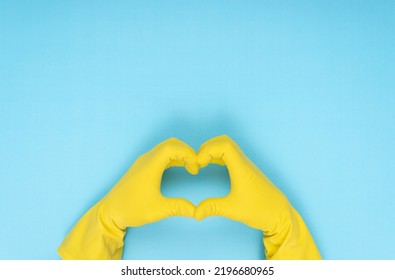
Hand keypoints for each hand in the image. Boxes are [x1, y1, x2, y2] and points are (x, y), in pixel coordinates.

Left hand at [58, 138, 198, 259]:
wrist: (109, 212)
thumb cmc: (131, 209)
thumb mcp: (157, 210)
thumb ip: (178, 208)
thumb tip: (197, 211)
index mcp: (150, 165)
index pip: (173, 147)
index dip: (188, 153)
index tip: (198, 166)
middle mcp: (147, 159)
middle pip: (171, 143)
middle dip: (187, 151)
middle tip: (196, 166)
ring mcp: (144, 161)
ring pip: (166, 148)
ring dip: (180, 154)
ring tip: (191, 168)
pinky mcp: (143, 166)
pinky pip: (161, 154)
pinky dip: (173, 157)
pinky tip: (180, 168)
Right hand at [194, 135, 320, 259]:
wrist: (280, 214)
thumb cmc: (261, 210)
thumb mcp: (234, 210)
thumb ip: (213, 208)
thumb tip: (195, 212)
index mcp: (241, 168)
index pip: (224, 145)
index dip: (207, 150)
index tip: (199, 164)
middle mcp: (244, 163)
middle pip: (224, 141)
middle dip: (207, 147)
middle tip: (198, 162)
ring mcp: (246, 165)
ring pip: (228, 146)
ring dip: (213, 150)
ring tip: (202, 163)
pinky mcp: (246, 170)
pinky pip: (230, 155)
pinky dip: (218, 156)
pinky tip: (211, 165)